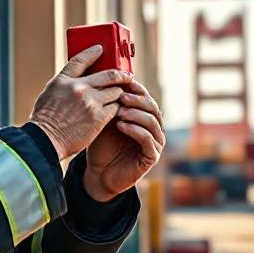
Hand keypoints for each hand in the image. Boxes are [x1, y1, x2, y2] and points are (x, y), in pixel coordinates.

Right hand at [30, 45, 132, 160]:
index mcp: (63, 80)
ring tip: (122, 95)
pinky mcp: (98, 117)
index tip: (101, 49)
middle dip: (120, 75)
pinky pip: (116, 107)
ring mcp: (90, 102)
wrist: (45, 140)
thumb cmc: (45, 120)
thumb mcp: (49, 93)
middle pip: (108, 75)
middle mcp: (78, 88)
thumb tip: (80, 79)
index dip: (92, 52)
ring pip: (116, 91)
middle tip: (126, 76)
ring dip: (119, 93)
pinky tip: (119, 109)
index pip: (80, 59)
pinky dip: (118, 107)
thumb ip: (65, 84)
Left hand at [84, 80, 164, 201]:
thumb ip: (110, 104)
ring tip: (119, 111)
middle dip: (137, 100)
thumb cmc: (101, 144)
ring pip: (152, 122)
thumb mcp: (104, 120)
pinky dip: (135, 130)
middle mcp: (154, 128)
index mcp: (144, 117)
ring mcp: (155, 143)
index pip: (146, 98)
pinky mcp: (152, 157)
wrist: (98, 173)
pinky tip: (121, 126)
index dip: (138, 89)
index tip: (124, 81)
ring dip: (136, 114)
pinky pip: (148, 140)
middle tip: (121, 96)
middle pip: (153, 108)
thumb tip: (107, 79)